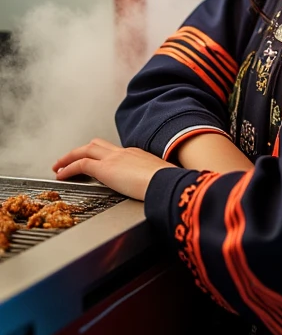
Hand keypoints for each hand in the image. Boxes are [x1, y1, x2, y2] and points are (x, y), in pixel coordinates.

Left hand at [52, 139, 175, 200]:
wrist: (166, 181)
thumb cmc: (168, 183)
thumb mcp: (160, 178)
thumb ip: (153, 181)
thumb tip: (157, 190)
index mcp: (137, 154)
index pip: (114, 151)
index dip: (101, 156)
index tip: (96, 163)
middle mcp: (124, 152)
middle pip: (97, 144)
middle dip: (81, 150)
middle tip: (69, 158)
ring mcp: (114, 158)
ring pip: (86, 150)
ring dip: (70, 156)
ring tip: (59, 165)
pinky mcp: (105, 168)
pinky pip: (81, 164)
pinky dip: (69, 168)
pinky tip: (61, 175)